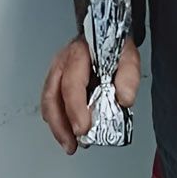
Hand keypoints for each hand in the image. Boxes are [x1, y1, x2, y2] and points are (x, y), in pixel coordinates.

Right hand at [40, 35, 139, 153]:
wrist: (105, 32)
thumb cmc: (112, 45)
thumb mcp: (127, 54)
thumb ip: (129, 74)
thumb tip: (124, 98)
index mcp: (78, 54)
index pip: (71, 83)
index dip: (75, 109)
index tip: (83, 129)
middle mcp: (62, 62)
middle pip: (52, 96)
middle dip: (60, 124)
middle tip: (73, 143)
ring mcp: (57, 72)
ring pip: (48, 102)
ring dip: (57, 127)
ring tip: (70, 145)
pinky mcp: (56, 82)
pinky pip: (51, 104)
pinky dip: (57, 122)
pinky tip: (66, 135)